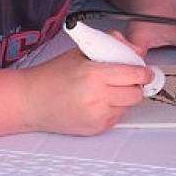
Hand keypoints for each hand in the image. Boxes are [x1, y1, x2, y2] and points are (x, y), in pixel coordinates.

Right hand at [21, 47, 151, 134]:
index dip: (143, 72)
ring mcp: (97, 115)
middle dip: (135, 85)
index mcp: (94, 74)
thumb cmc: (53, 75)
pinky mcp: (95, 129)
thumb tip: (136, 51)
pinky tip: (97, 102)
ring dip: (124, 97)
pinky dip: (113, 108)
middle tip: (127, 79)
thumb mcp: (81, 52)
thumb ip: (110, 47)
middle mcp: (97, 96)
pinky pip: (117, 117)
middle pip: (136, 93)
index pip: (134, 74)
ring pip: (128, 106)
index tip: (145, 70)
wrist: (30, 101)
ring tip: (107, 90)